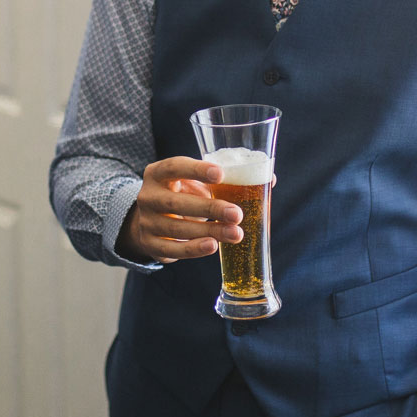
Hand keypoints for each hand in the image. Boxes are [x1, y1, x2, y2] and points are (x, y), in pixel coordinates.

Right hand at [117, 156, 242, 264]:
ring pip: (176, 228)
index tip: (220, 174)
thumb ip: (224, 180)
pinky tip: (213, 246)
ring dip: (208, 232)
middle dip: (209, 209)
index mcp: (157, 173)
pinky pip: (172, 249)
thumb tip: (270, 180)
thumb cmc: (182, 195)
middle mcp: (148, 196)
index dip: (196, 170)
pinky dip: (193, 249)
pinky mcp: (150, 244)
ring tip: (235, 233)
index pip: (174, 167)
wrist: (152, 219)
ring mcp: (146, 222)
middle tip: (236, 213)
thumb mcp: (195, 182)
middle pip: (176, 202)